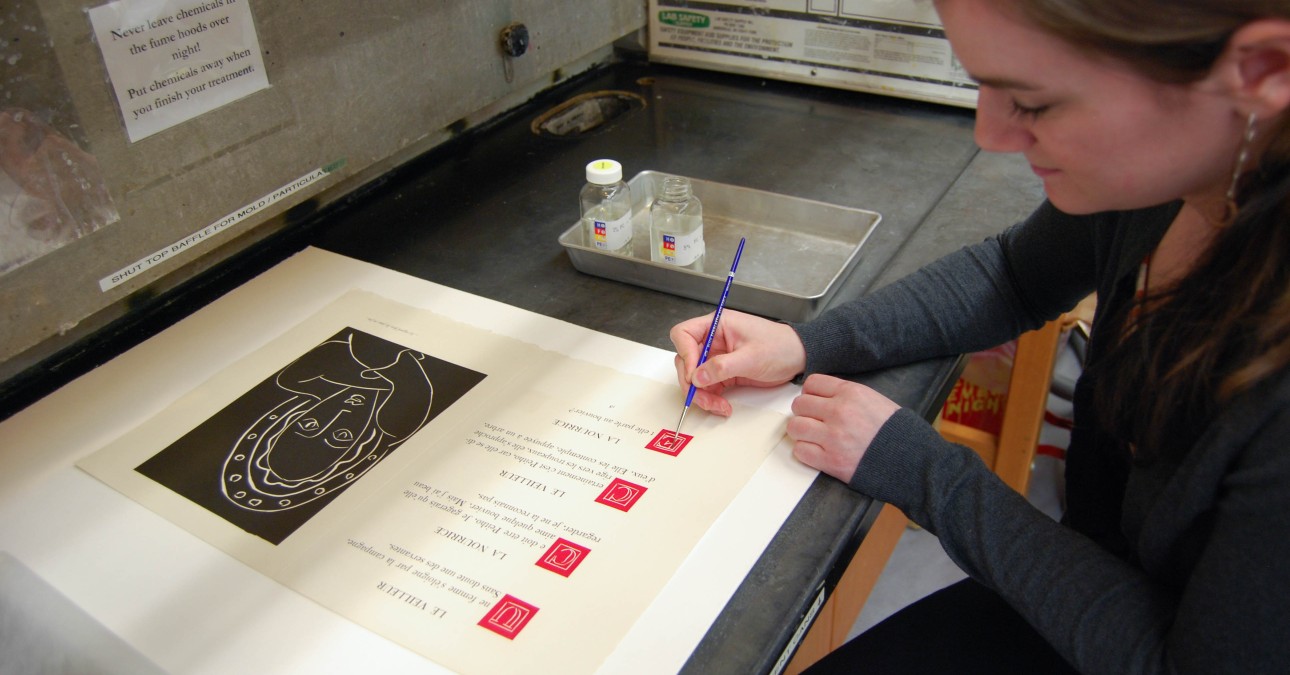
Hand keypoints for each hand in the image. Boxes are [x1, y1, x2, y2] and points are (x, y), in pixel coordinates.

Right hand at [669, 309, 806, 415]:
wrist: (799, 358)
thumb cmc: (781, 346)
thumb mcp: (751, 357)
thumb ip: (722, 367)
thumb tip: (697, 377)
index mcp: (717, 326)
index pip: (684, 334)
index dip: (685, 354)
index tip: (694, 374)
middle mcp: (713, 340)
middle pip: (685, 360)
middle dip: (691, 382)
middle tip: (701, 396)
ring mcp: (717, 358)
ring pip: (695, 378)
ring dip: (701, 395)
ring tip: (717, 406)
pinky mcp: (723, 373)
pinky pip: (707, 388)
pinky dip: (711, 399)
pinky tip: (722, 406)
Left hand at [788, 374, 900, 482]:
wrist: (910, 459)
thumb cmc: (894, 431)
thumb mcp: (873, 400)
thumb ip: (846, 395)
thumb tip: (821, 397)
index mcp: (850, 393)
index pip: (812, 383)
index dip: (811, 393)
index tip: (815, 402)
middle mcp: (839, 411)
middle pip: (799, 404)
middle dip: (804, 413)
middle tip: (814, 421)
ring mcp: (833, 437)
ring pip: (795, 427)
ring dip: (801, 432)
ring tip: (813, 436)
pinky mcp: (830, 460)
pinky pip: (800, 451)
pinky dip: (805, 451)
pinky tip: (817, 451)